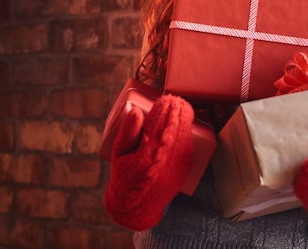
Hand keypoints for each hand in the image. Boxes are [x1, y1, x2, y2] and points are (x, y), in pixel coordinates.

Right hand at [104, 94, 193, 230]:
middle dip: (176, 111)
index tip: (163, 100)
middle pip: (176, 127)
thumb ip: (127, 133)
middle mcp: (165, 159)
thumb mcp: (118, 155)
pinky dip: (186, 131)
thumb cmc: (125, 176)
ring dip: (183, 118)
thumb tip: (136, 112)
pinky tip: (184, 121)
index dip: (163, 110)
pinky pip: (188, 143)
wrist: (138, 206)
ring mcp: (178, 164)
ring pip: (185, 133)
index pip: (160, 125)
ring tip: (179, 107)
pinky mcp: (186, 167)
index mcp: (146, 155)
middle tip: (172, 100)